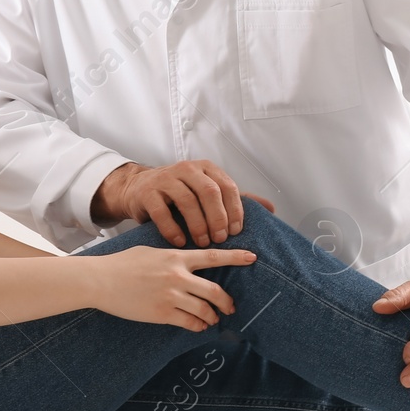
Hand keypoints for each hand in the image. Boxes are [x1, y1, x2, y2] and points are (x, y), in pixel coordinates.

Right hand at [83, 244, 256, 331]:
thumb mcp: (149, 250)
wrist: (101, 280)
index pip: (213, 256)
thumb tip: (183, 259)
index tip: (253, 258)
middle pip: (215, 290)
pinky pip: (189, 323)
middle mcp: (178, 275)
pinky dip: (197, 326)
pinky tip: (197, 326)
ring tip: (212, 319)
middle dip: (226, 301)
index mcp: (176, 256)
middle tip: (230, 307)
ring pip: (205, 310)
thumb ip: (170, 255)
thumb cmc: (121, 263)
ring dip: (212, 317)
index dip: (236, 257)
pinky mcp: (162, 313)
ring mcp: (171, 295)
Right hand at [91, 160, 274, 247]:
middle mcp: (186, 169)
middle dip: (218, 218)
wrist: (139, 189)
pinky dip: (173, 228)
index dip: (234, 209)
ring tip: (202, 243)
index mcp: (206, 168)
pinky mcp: (147, 192)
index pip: (227, 186)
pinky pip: (162, 211)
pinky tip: (180, 241)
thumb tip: (270, 208)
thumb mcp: (208, 192)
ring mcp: (165, 178)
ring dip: (198, 224)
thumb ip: (236, 199)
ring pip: (187, 200)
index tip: (236, 231)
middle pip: (209, 191)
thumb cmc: (179, 194)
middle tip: (220, 239)